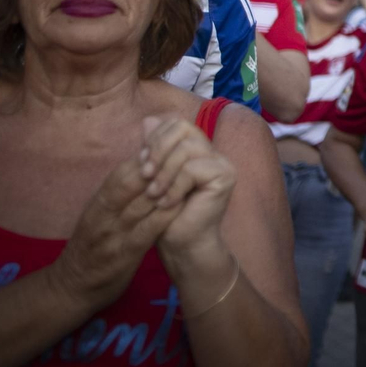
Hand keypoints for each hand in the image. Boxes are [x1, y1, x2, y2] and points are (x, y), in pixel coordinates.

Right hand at [49, 156, 180, 309]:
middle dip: (154, 169)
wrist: (71, 288)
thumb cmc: (91, 248)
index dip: (141, 160)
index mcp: (96, 206)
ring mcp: (111, 237)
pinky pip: (146, 232)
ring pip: (138, 205)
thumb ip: (117, 195)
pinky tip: (182, 205)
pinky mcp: (123, 256)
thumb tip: (140, 167)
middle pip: (128, 185)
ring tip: (187, 175)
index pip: (118, 175)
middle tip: (180, 157)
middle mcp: (101, 217)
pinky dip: (164, 216)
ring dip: (164, 188)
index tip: (164, 149)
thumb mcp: (98, 217)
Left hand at [138, 116, 235, 265]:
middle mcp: (212, 151)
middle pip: (182, 128)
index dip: (155, 137)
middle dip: (158, 149)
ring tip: (153, 194)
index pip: (176, 123)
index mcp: (196, 148)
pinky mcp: (225, 176)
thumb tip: (148, 120)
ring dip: (164, 172)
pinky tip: (166, 203)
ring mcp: (221, 162)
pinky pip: (192, 168)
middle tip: (145, 175)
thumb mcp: (153, 177)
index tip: (140, 161)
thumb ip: (153, 149)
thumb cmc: (165, 215)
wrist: (182, 246)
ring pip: (186, 148)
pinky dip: (174, 186)